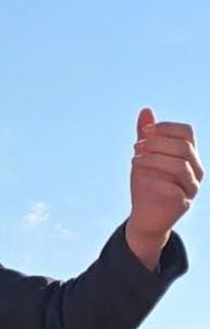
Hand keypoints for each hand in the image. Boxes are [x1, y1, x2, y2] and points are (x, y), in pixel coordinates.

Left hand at [125, 108, 202, 267]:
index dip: (166, 128)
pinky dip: (154, 180)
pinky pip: (172, 188)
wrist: (144, 217)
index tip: (144, 131)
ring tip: (133, 161)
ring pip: (179, 165)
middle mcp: (196, 170)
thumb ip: (146, 137)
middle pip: (183, 147)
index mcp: (189, 155)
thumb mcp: (144, 158)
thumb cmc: (147, 184)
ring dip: (153, 160)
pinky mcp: (182, 203)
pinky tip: (139, 178)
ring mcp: (192, 187)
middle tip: (135, 147)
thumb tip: (146, 110)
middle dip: (157, 144)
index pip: (186, 132)